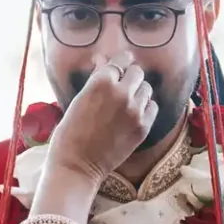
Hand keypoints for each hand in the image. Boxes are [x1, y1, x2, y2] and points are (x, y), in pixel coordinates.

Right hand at [45, 57, 155, 187]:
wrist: (77, 164)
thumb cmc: (70, 131)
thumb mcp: (80, 99)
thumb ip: (96, 78)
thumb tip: (103, 60)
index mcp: (101, 82)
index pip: (122, 60)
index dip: (122, 61)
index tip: (122, 64)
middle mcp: (122, 93)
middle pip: (138, 72)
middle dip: (130, 77)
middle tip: (122, 87)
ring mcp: (135, 111)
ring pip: (147, 89)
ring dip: (139, 92)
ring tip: (127, 103)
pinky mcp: (143, 127)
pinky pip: (153, 107)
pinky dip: (146, 107)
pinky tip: (134, 114)